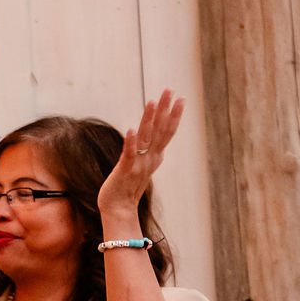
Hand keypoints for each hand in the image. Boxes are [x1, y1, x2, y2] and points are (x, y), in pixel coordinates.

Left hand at [98, 88, 183, 218]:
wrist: (119, 210)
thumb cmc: (127, 188)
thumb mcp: (142, 167)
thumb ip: (149, 155)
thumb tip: (158, 146)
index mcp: (154, 156)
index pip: (167, 132)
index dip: (173, 115)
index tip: (180, 98)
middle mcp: (150, 158)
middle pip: (160, 130)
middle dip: (165, 109)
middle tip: (170, 90)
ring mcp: (139, 163)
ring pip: (146, 137)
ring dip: (150, 119)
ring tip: (152, 101)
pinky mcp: (125, 170)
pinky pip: (129, 153)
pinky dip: (131, 141)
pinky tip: (132, 129)